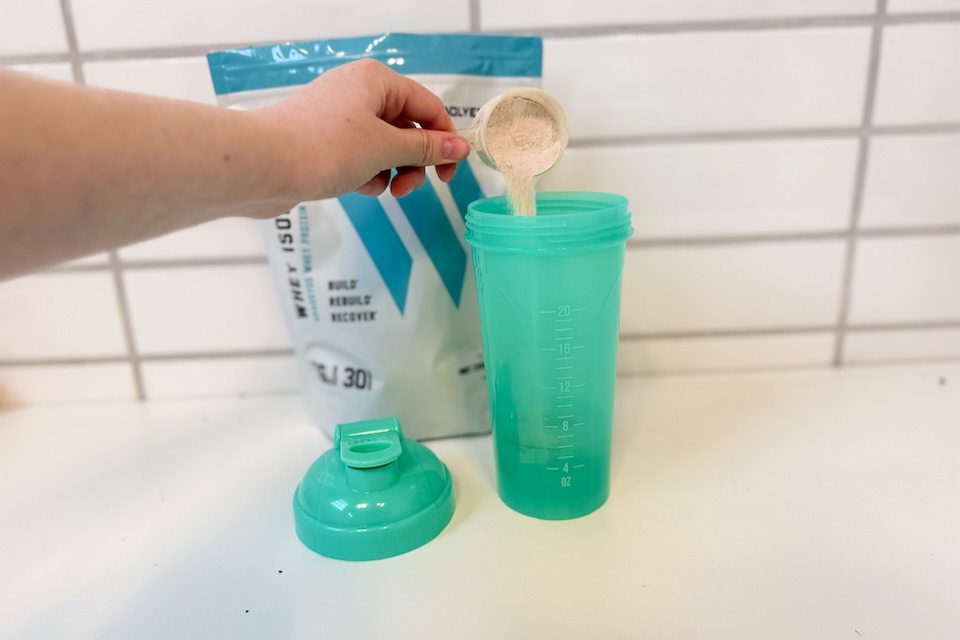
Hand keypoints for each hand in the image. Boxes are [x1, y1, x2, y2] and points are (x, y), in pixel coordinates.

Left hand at [254, 58, 470, 206]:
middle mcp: (358, 92)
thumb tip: (460, 146)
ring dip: (390, 171)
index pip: (427, 107)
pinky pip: (361, 157)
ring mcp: (339, 117)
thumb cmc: (322, 147)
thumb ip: (426, 148)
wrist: (262, 166)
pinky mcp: (324, 141)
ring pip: (384, 147)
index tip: (449, 173)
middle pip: (406, 128)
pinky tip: (355, 187)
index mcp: (377, 81)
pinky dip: (366, 175)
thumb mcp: (386, 148)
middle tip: (409, 188)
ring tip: (380, 188)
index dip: (444, 140)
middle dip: (413, 162)